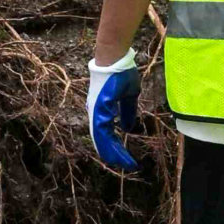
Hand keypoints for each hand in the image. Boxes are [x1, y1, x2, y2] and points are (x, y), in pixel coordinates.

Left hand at [86, 55, 143, 174]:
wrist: (115, 58)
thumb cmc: (120, 73)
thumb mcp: (128, 96)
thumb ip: (126, 112)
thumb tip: (127, 127)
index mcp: (102, 110)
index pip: (107, 132)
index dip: (115, 145)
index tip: (125, 156)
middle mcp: (96, 113)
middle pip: (102, 139)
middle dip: (113, 153)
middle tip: (125, 165)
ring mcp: (96, 111)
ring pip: (100, 138)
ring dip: (112, 152)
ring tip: (122, 163)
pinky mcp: (98, 108)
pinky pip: (101, 131)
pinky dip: (109, 143)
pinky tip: (116, 150)